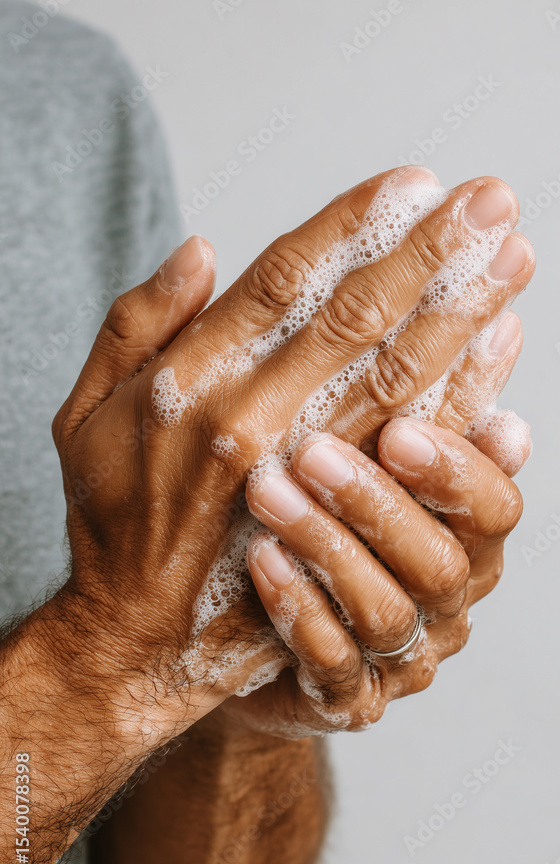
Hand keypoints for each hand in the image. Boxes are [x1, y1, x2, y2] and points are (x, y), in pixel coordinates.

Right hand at [52, 167, 532, 751]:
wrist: (137, 638)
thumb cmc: (112, 518)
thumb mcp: (85, 413)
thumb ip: (136, 324)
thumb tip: (199, 248)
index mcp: (189, 384)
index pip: (284, 279)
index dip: (354, 225)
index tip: (412, 183)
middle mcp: (248, 424)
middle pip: (356, 321)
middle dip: (431, 254)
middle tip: (492, 202)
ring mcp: (296, 483)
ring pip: (396, 381)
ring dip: (463, 317)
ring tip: (512, 261)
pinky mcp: (331, 529)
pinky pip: (408, 461)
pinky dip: (460, 404)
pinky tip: (499, 356)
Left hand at [220, 418, 522, 737]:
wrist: (238, 628)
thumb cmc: (304, 515)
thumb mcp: (353, 448)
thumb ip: (417, 398)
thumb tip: (498, 322)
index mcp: (460, 535)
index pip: (494, 504)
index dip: (458, 468)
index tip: (398, 428)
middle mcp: (443, 600)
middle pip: (444, 562)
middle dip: (379, 505)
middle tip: (312, 453)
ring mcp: (399, 657)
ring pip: (388, 612)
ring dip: (329, 549)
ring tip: (268, 495)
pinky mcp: (345, 699)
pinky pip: (335, 669)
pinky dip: (300, 613)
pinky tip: (260, 563)